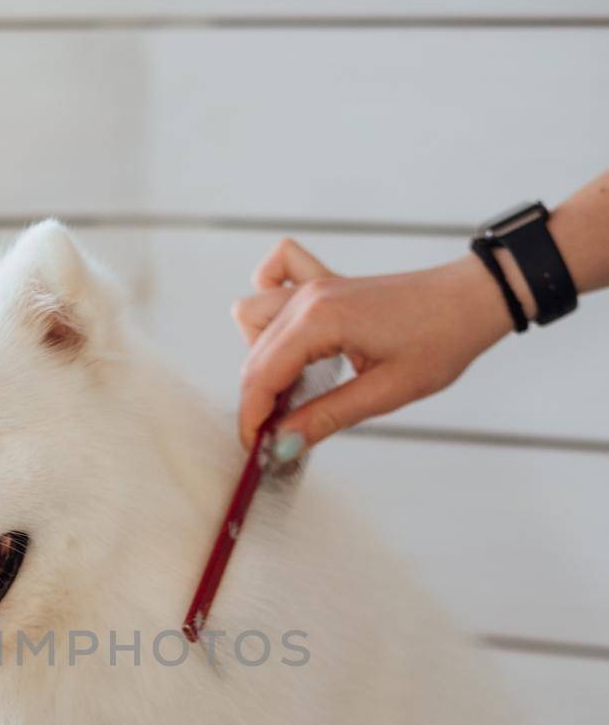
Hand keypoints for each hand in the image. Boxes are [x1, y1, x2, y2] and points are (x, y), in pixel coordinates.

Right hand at [233, 238, 513, 455]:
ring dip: (258, 354)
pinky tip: (284, 330)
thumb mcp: (385, 392)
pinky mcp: (325, 283)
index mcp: (321, 320)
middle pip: (254, 354)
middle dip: (257, 399)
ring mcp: (314, 285)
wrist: (472, 300)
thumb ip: (326, 417)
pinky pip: (274, 274)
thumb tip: (283, 445)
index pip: (262, 375)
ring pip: (252, 317)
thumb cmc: (441, 339)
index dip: (253, 419)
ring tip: (288, 387)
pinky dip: (268, 295)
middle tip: (278, 435)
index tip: (257, 450)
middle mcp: (309, 297)